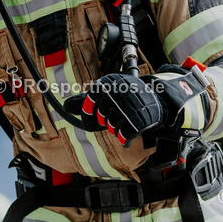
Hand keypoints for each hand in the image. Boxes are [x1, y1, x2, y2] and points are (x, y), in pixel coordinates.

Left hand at [64, 66, 207, 143]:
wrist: (157, 99)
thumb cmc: (127, 97)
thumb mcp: (107, 93)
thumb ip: (86, 100)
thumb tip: (65, 105)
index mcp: (107, 83)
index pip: (87, 105)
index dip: (89, 114)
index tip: (96, 115)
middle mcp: (116, 93)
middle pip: (99, 118)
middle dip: (106, 121)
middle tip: (118, 114)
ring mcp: (127, 107)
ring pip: (111, 127)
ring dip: (117, 128)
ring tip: (126, 119)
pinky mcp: (137, 121)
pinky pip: (123, 136)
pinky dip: (125, 138)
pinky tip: (129, 131)